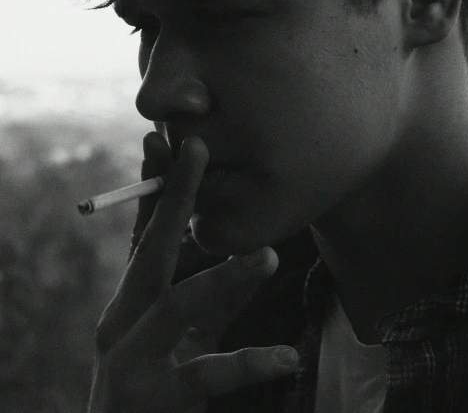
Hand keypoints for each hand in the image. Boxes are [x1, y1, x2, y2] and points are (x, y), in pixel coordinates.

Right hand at [87, 133, 299, 412]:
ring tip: (264, 256)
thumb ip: (208, 295)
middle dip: (172, 198)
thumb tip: (247, 247)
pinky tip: (287, 356)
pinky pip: (209, 376)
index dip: (155, 186)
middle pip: (150, 252)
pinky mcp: (159, 399)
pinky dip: (249, 363)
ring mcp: (135, 360)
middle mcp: (122, 324)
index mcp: (128, 304)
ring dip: (222, 278)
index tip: (166, 138)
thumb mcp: (176, 334)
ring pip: (178, 308)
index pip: (143, 235)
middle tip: (198, 149)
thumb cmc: (152, 385)